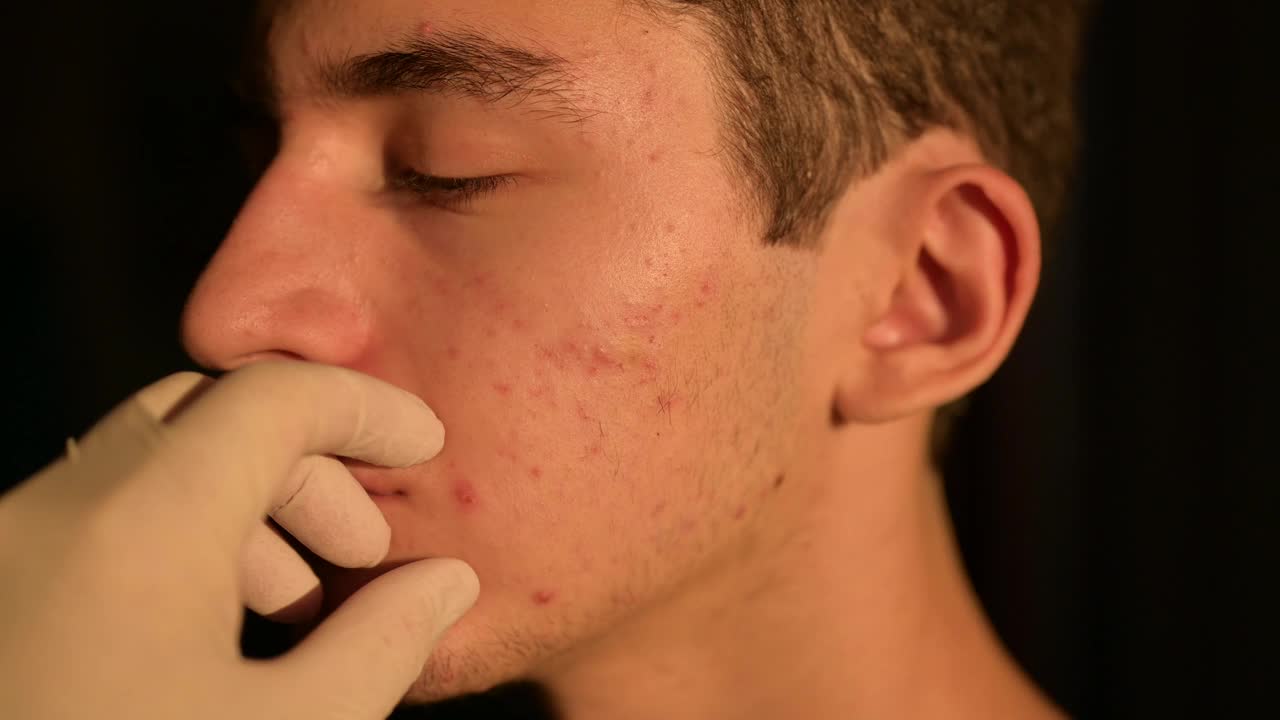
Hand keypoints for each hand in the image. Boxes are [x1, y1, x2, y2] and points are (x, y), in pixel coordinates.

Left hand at [0, 362, 478, 718]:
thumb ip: (381, 645)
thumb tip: (443, 586)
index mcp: (140, 526)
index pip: (274, 396)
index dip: (365, 408)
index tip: (421, 448)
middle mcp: (53, 512)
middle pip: (207, 417)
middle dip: (303, 466)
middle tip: (360, 551)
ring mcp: (4, 550)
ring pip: (142, 465)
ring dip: (239, 504)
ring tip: (290, 604)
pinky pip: (91, 521)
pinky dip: (173, 539)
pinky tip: (208, 633)